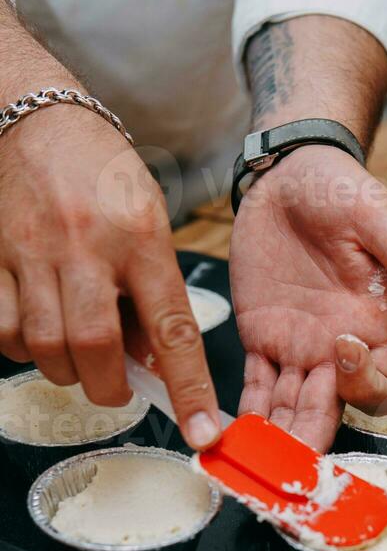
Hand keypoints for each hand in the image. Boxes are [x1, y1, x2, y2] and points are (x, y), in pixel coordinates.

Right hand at [0, 103, 220, 448]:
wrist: (37, 119)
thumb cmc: (105, 178)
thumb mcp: (151, 224)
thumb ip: (153, 294)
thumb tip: (154, 364)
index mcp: (143, 239)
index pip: (174, 329)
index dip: (189, 389)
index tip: (203, 432)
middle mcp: (88, 246)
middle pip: (95, 348)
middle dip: (108, 387)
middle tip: (115, 384)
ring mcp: (34, 251)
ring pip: (45, 347)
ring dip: (66, 369)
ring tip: (78, 351)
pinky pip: (1, 331)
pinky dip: (20, 349)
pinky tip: (36, 332)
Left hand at [230, 146, 386, 451]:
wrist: (287, 175)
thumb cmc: (339, 189)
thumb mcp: (376, 216)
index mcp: (374, 323)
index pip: (382, 380)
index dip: (367, 381)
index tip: (344, 347)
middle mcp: (337, 347)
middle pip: (332, 408)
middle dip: (313, 434)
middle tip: (291, 456)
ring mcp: (297, 346)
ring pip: (291, 406)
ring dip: (277, 434)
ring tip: (258, 459)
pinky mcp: (261, 337)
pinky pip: (255, 383)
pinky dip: (246, 410)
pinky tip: (232, 432)